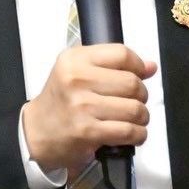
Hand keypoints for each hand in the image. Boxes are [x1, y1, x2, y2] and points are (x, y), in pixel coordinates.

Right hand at [20, 44, 155, 173]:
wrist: (37, 132)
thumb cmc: (61, 101)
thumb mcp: (78, 72)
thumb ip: (113, 66)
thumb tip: (151, 67)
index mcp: (75, 59)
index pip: (122, 54)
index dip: (138, 66)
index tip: (140, 75)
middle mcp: (77, 79)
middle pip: (132, 82)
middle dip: (142, 95)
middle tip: (135, 101)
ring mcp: (82, 106)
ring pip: (134, 108)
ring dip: (142, 117)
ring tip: (134, 119)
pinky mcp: (87, 131)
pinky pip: (128, 131)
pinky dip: (138, 134)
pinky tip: (133, 133)